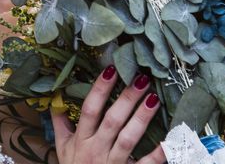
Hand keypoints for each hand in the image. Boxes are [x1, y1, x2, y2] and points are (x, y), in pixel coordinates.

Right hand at [51, 66, 165, 163]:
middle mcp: (96, 150)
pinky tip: (169, 140)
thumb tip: (55, 99)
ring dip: (142, 118)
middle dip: (127, 99)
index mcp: (81, 139)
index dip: (99, 89)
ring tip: (153, 99)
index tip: (111, 70)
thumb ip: (60, 123)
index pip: (90, 109)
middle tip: (141, 78)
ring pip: (128, 139)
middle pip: (112, 120)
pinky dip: (158, 154)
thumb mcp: (62, 147)